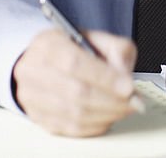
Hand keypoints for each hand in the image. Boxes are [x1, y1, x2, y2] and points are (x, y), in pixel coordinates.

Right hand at [13, 28, 138, 136]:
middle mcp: (33, 70)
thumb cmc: (70, 50)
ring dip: (106, 115)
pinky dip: (95, 126)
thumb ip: (116, 49)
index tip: (129, 87)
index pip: (75, 63)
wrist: (40, 62)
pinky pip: (70, 129)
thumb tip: (125, 75)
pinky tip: (107, 117)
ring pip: (74, 114)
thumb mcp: (95, 38)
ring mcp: (32, 96)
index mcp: (48, 44)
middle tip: (133, 102)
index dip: (105, 78)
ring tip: (124, 109)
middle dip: (112, 100)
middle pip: (76, 92)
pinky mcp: (37, 117)